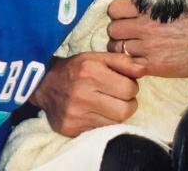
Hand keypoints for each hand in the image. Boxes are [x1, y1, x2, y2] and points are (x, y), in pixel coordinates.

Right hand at [29, 52, 144, 136]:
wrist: (44, 84)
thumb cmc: (76, 68)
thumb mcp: (97, 57)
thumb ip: (122, 61)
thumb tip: (143, 70)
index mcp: (90, 72)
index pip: (129, 89)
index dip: (132, 87)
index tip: (125, 84)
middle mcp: (82, 94)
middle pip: (125, 110)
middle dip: (129, 103)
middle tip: (122, 97)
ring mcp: (76, 114)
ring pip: (115, 123)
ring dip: (118, 114)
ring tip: (110, 103)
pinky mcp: (72, 129)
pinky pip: (101, 130)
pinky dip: (105, 122)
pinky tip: (98, 112)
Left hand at [107, 0, 187, 76]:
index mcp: (150, 7)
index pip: (114, 9)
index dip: (118, 12)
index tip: (126, 14)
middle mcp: (145, 27)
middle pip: (113, 29)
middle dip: (119, 28)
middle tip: (129, 31)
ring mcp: (149, 48)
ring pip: (117, 48)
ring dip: (122, 46)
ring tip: (132, 45)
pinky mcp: (155, 67)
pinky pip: (127, 66)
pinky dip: (127, 63)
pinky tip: (137, 59)